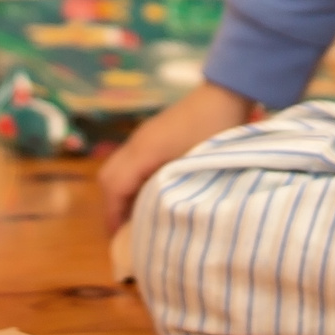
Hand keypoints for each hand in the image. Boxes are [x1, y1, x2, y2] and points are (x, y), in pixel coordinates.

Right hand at [99, 81, 252, 233]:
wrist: (226, 92)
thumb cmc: (215, 129)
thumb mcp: (198, 166)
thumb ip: (177, 193)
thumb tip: (163, 224)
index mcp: (144, 151)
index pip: (114, 187)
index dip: (113, 217)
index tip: (119, 242)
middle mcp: (136, 143)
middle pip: (108, 177)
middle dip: (112, 207)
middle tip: (125, 233)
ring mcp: (143, 138)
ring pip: (118, 169)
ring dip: (121, 195)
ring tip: (137, 220)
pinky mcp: (153, 136)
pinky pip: (130, 163)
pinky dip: (132, 183)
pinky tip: (151, 197)